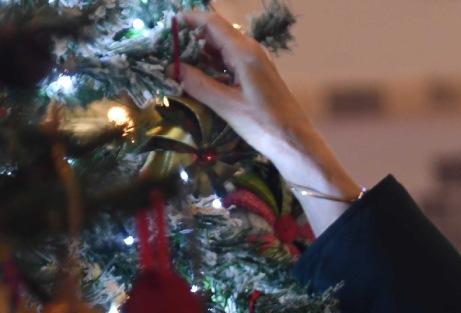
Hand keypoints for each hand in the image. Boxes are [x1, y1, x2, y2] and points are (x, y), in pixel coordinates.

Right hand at [177, 8, 361, 232]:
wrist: (296, 144)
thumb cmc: (264, 125)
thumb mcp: (226, 105)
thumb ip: (198, 84)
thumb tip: (170, 68)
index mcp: (245, 52)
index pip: (212, 23)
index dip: (189, 20)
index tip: (167, 25)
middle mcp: (251, 52)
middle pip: (216, 34)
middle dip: (190, 38)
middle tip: (164, 50)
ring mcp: (255, 64)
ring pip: (222, 49)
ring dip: (199, 53)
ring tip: (174, 63)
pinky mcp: (256, 77)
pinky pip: (229, 62)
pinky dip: (211, 66)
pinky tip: (197, 78)